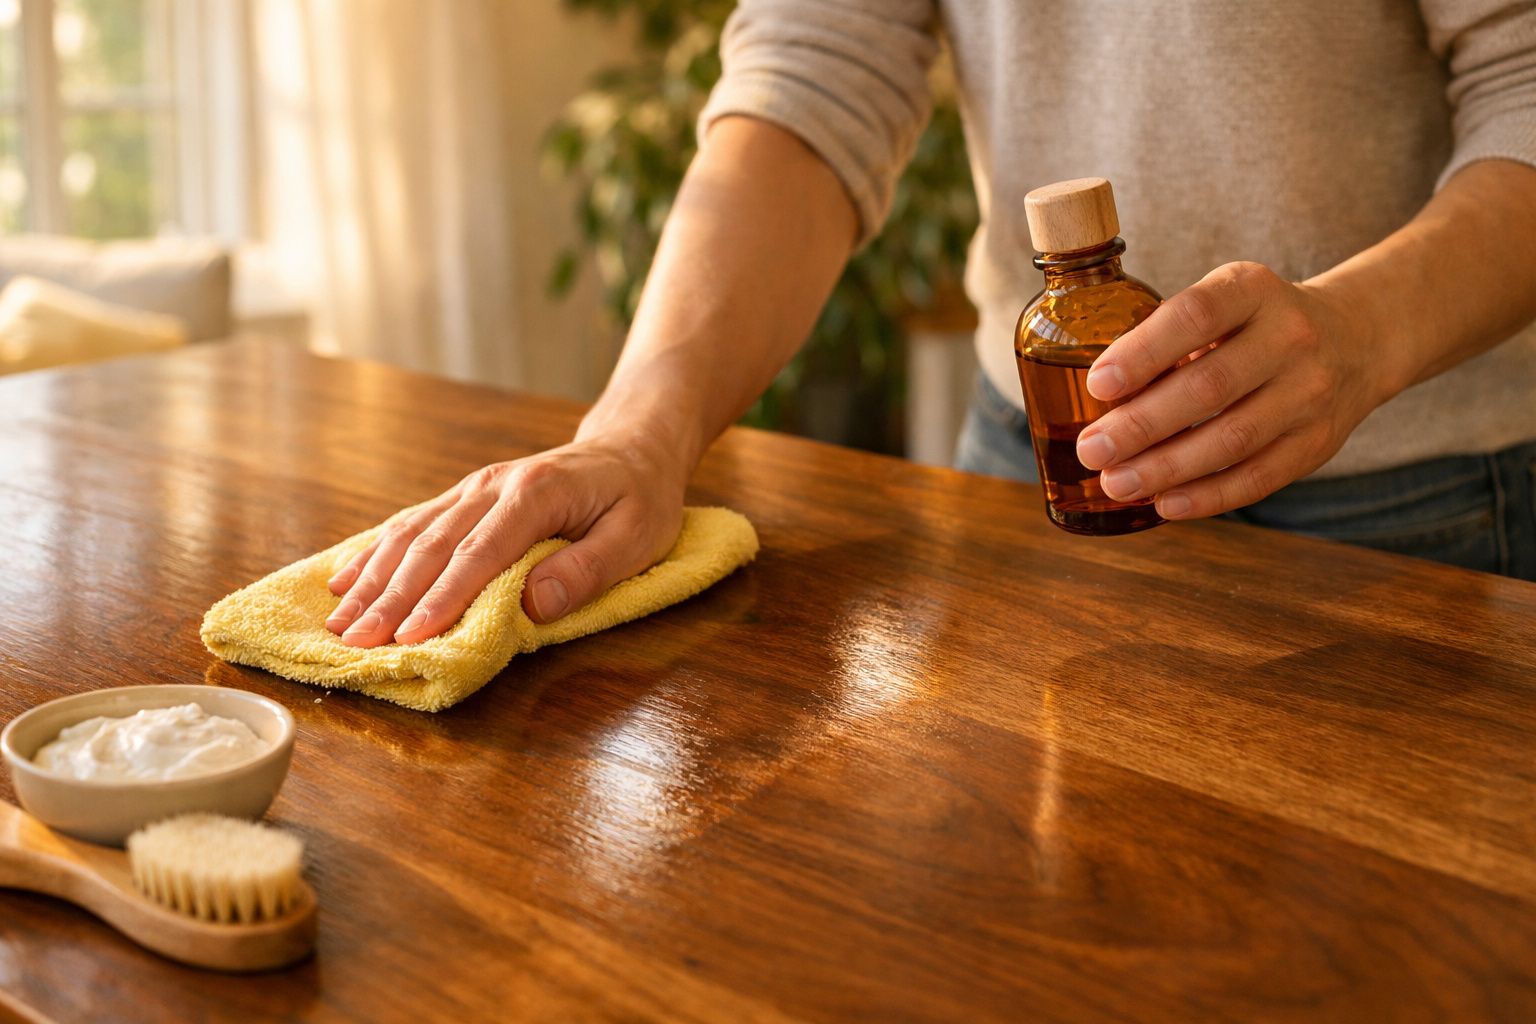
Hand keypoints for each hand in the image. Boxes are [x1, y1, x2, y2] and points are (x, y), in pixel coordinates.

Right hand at [323, 434, 686, 646]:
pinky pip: (412, 524)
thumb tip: (533, 605)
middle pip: (432, 546)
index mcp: (535, 495)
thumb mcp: (637, 538)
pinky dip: (375, 554)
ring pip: (411, 535)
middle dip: (389, 598)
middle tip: (354, 643)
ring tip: (338, 624)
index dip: (443, 598)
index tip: (409, 637)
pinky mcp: (465, 496)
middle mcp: (493, 486)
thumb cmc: (640, 498)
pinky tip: (345, 582)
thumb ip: (587, 570)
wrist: (630, 448)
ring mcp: (474, 488)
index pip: (480, 553)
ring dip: (372, 580)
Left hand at [1073, 261, 1388, 519]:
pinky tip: (1166, 504)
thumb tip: (1095, 398)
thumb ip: (1169, 335)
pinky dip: (1208, 496)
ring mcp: (1310, 392)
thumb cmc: (1257, 324)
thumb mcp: (1223, 300)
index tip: (1097, 385)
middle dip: (1142, 425)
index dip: (1143, 353)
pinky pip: (1259, 476)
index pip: (1195, 317)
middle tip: (1091, 449)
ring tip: (1117, 481)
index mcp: (1253, 289)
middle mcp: (1290, 337)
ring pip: (1233, 438)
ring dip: (1167, 468)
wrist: (1357, 338)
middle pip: (1209, 387)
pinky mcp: (1317, 442)